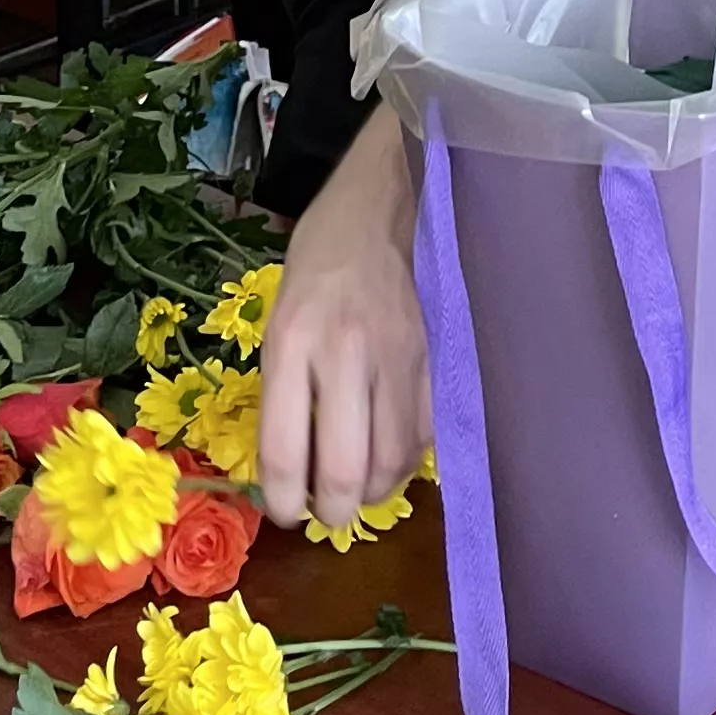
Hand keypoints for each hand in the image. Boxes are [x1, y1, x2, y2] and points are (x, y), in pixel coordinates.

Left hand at [256, 117, 429, 528]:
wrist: (384, 204)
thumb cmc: (320, 258)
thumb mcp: (280, 315)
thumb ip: (285, 385)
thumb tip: (289, 464)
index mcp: (292, 341)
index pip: (284, 449)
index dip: (282, 500)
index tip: (284, 510)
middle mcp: (344, 354)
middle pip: (343, 469)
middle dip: (331, 511)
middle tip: (324, 511)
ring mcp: (398, 358)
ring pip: (391, 462)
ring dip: (371, 492)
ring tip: (355, 489)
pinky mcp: (434, 359)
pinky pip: (424, 435)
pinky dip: (405, 462)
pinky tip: (390, 455)